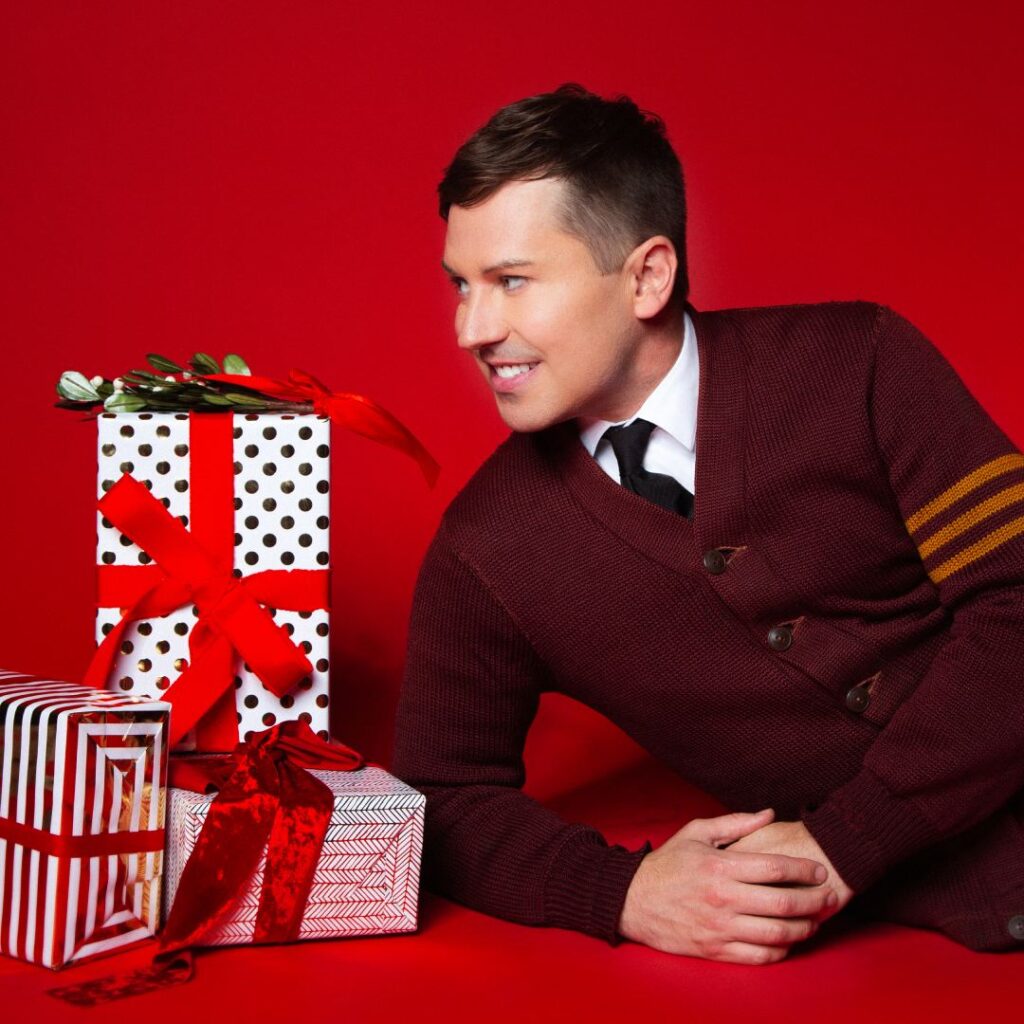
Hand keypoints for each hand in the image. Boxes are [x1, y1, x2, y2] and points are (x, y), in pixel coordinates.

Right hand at [617, 808, 836, 964]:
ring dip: (804, 927)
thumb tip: (770, 813)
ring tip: (814, 920)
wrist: (634, 900)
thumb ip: (736, 823)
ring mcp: (720, 927)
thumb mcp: (696, 833)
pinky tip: (789, 939)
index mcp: (720, 866)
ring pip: (777, 933)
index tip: (820, 870)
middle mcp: (723, 898)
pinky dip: (782, 950)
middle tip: (830, 896)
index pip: (775, 868)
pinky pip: (760, 956)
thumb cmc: (668, 864)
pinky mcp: (716, 950)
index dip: (804, 869)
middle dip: (814, 900)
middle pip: (783, 902)